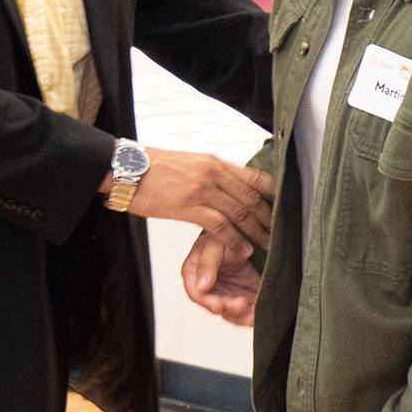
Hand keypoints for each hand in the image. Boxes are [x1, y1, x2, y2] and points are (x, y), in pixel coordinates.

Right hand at [122, 147, 272, 250]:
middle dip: (269, 216)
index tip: (283, 205)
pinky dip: (235, 239)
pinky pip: (220, 226)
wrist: (128, 167)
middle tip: (282, 232)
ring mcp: (202, 190)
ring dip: (258, 231)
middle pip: (252, 197)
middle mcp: (213, 173)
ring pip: (240, 212)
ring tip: (269, 245)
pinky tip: (243, 249)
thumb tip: (225, 185)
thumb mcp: (189, 163)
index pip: (254, 177)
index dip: (272, 192)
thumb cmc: (153, 167)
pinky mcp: (189, 207)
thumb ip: (210, 173)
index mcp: (215, 162)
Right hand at [181, 230, 259, 325]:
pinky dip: (249, 316)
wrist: (245, 236)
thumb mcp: (214, 245)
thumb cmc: (222, 236)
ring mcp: (223, 294)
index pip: (195, 292)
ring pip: (229, 312)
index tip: (219, 304)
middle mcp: (206, 287)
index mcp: (193, 273)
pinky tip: (256, 316)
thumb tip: (201, 286)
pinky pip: (243, 313)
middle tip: (240, 304)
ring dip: (240, 315)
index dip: (206, 301)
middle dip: (228, 307)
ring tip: (251, 312)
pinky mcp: (239, 298)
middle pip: (213, 305)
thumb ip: (207, 264)